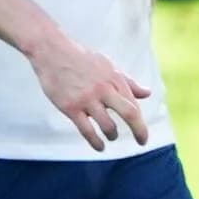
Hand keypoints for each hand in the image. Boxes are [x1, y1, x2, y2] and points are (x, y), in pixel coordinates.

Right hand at [27, 32, 149, 151]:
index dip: (140, 121)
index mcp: (114, 78)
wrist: (51, 51)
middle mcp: (103, 89)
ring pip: (107, 125)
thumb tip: (147, 93)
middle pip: (129, 114)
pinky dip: (95, 142)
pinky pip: (87, 130)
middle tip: (142, 141)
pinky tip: (99, 147)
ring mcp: (87, 99)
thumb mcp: (108, 66)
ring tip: (111, 136)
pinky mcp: (70, 107)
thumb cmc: (80, 58)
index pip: (134, 104)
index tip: (142, 134)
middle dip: (139, 131)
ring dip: (112, 135)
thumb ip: (127, 82)